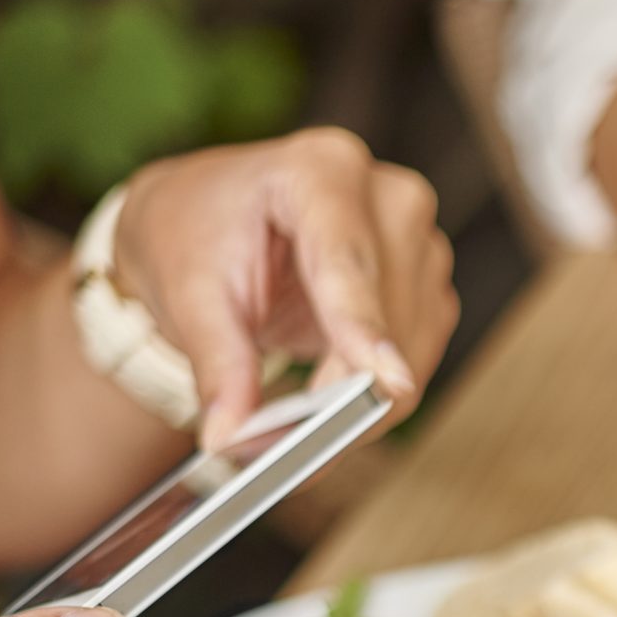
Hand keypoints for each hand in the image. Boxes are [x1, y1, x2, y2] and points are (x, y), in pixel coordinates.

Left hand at [112, 128, 457, 447]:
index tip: (383, 381)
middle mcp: (389, 199)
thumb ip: (217, 361)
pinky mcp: (428, 291)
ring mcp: (420, 245)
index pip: (349, 258)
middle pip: (389, 317)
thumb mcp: (188, 292)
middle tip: (280, 447)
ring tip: (291, 432)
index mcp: (322, 169)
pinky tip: (325, 405)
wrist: (209, 224)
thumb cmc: (196, 233)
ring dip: (357, 406)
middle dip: (340, 393)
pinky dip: (371, 401)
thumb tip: (230, 433)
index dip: (365, 325)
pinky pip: (415, 365)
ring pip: (411, 354)